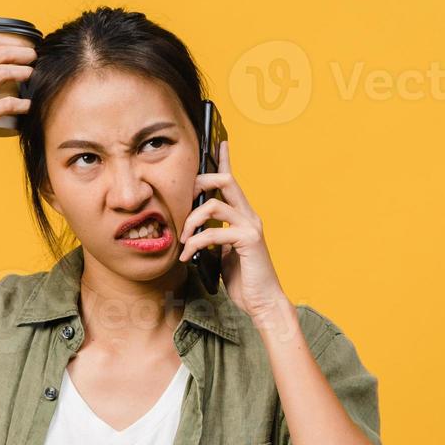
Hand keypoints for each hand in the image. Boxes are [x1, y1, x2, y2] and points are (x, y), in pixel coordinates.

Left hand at [176, 140, 289, 319]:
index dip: (225, 160)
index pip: (232, 181)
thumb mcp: (222, 254)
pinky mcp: (249, 241)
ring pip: (213, 205)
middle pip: (225, 181)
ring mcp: (251, 226)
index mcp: (242, 216)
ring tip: (183, 241)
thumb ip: (213, 237)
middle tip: (182, 200)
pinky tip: (188, 257)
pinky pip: (214, 232)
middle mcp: (249, 216)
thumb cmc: (243, 279)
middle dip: (199, 183)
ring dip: (190, 221)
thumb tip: (194, 230)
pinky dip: (196, 243)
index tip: (219, 142)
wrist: (262, 302)